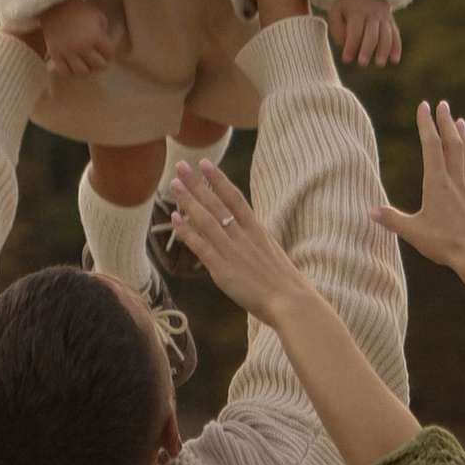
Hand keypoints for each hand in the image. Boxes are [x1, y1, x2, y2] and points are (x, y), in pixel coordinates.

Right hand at [36, 0, 117, 76]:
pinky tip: (73, 66)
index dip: (109, 54)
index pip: (110, 54)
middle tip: (96, 58)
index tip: (105, 52)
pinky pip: (65, 72)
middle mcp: (83, 46)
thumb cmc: (80, 10)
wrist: (56, 6)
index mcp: (96, 36)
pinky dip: (70, 72)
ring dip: (86, 69)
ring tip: (85, 64)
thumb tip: (103, 47)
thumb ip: (104, 32)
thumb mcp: (98, 16)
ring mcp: (68, 52)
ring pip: (82, 73)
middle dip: (100, 63)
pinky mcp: (55, 54)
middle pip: (99, 66)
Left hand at [161, 159, 309, 324]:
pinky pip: (200, 247)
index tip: (206, 163)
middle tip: (181, 165)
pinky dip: (187, 232)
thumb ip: (255, 241)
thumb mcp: (271, 252)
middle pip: (216, 203)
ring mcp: (232, 251)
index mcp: (257, 229)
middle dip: (197, 183)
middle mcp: (242, 235)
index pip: (235, 197)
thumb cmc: (283, 282)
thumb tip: (245, 233)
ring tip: (174, 184)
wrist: (289, 301)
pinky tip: (175, 219)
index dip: (219, 179)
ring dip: (189, 201)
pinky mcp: (222, 269)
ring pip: (206, 220)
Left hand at [328, 0, 401, 68]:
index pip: (354, 31)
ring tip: (379, 64)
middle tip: (362, 63)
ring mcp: (384, 18)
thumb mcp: (336, 11)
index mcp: (357, 12)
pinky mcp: (391, 22)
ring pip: (386, 35)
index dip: (350, 46)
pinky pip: (395, 35)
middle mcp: (372, 15)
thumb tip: (345, 45)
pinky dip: (396, 47)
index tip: (346, 59)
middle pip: (371, 34)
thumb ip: (338, 29)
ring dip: (384, 50)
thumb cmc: (347, 5)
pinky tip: (395, 60)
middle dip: (367, 50)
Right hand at [371, 101, 464, 280]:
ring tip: (461, 122)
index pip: (432, 146)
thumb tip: (370, 211)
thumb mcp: (412, 232)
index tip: (424, 106)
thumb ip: (391, 219)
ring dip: (464, 137)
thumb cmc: (444, 243)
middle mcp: (455, 181)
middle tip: (443, 104)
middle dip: (446, 122)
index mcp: (437, 183)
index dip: (427, 125)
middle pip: (452, 144)